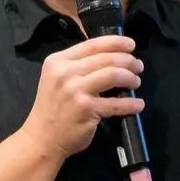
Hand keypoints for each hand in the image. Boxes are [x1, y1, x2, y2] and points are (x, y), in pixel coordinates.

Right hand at [21, 35, 144, 157]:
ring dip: (130, 77)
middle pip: (106, 58)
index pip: (92, 44)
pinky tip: (138, 104)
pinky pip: (116, 103)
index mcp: (58, 61)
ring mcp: (75, 90)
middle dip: (128, 61)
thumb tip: (110, 56)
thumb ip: (76, 66)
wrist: (41, 138)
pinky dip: (131, 103)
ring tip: (135, 82)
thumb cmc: (52, 108)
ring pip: (113, 74)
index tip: (131, 45)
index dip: (116, 42)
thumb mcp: (56, 79)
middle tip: (137, 66)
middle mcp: (65, 72)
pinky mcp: (86, 109)